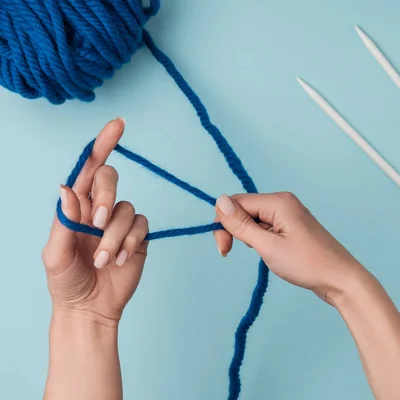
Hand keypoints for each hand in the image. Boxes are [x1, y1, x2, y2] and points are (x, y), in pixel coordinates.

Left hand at [42, 119, 148, 325]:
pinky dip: (131, 241)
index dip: (102, 144)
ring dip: (115, 235)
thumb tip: (66, 187)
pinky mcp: (138, 237)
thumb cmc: (65, 281)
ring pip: (127, 208)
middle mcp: (99, 209)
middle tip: (96, 225)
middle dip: (105, 198)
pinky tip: (121, 258)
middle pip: (110, 180)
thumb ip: (63, 219)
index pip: (88, 169)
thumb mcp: (54, 253)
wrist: (89, 308)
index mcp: (75, 207)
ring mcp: (120, 223)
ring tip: (104, 259)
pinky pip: (141, 225)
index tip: (118, 124)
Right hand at [213, 192, 365, 303]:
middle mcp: (283, 202)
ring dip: (248, 237)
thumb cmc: (307, 264)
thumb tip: (219, 201)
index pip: (236, 202)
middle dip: (235, 230)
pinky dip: (261, 240)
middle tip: (231, 253)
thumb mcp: (268, 246)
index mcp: (278, 201)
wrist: (340, 279)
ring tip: (263, 254)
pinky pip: (266, 227)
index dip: (224, 223)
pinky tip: (270, 254)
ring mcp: (289, 215)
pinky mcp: (292, 227)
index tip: (225, 249)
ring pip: (254, 220)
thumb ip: (241, 225)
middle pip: (244, 209)